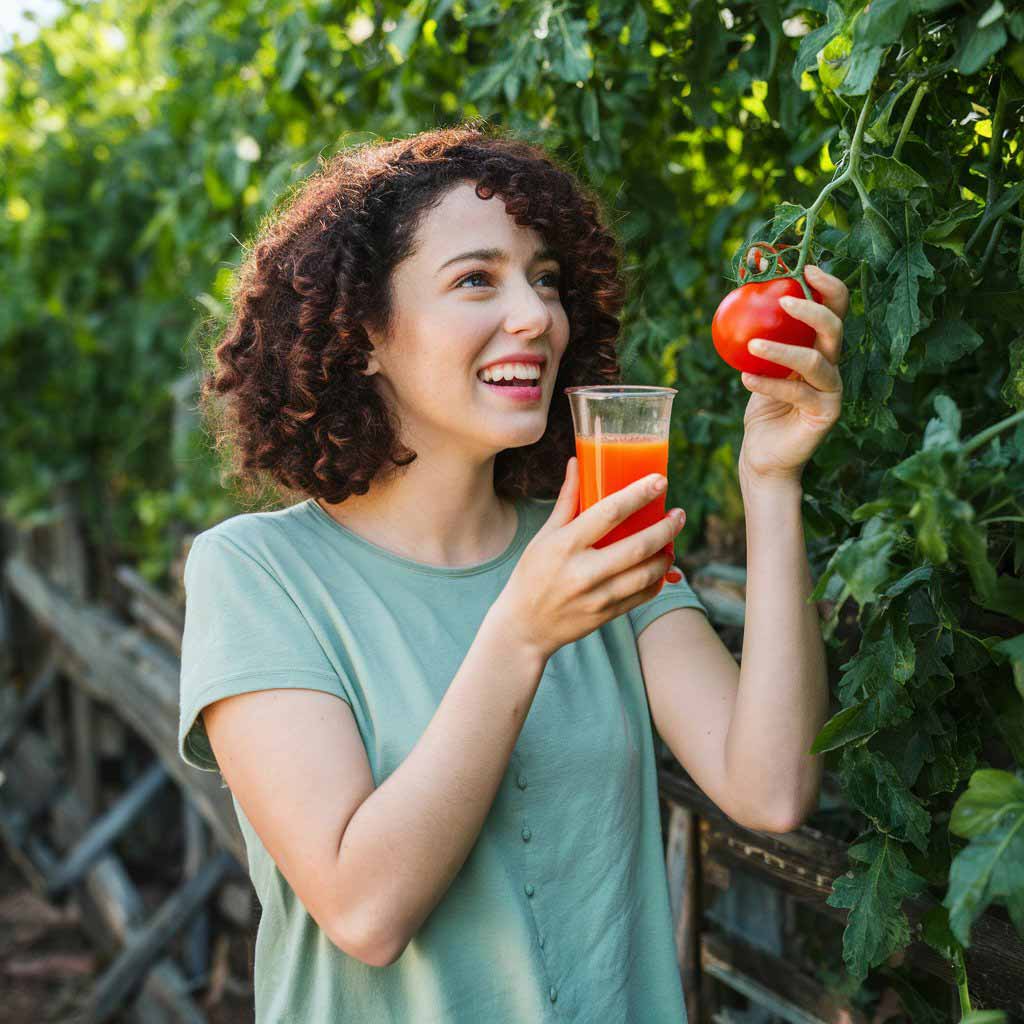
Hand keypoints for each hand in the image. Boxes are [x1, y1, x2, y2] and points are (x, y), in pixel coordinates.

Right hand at [497, 457, 685, 660]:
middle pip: (637, 546)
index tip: (659, 481)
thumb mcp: (544, 535)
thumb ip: (567, 500)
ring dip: (666, 555)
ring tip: (671, 542)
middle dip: (665, 528)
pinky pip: (642, 596)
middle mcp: (582, 571)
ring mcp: (597, 596)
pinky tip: (659, 569)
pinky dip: (657, 581)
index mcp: (565, 544)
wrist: (524, 626)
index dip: (638, 494)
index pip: (609, 512)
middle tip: (678, 514)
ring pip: (646, 574)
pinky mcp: (606, 615)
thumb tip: (577, 462)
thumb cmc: (532, 574)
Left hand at [737, 263, 847, 485]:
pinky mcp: (825, 414)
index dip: (828, 286)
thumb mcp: (757, 366)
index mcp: (822, 349)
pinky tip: (745, 377)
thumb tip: (739, 296)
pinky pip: (796, 392)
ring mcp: (833, 391)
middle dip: (813, 308)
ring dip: (783, 348)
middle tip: (782, 299)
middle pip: (835, 328)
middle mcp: (833, 367)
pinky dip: (768, 383)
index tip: (806, 268)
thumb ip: (759, 337)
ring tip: (753, 343)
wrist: (765, 455)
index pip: (835, 310)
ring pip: (815, 361)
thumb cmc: (761, 407)